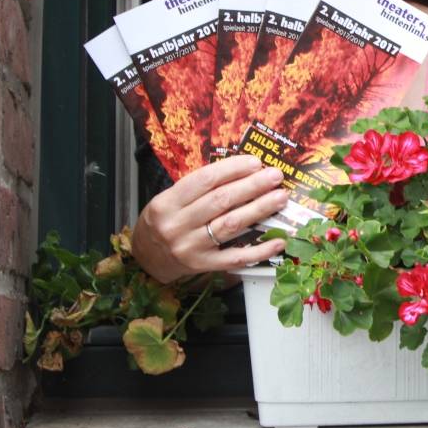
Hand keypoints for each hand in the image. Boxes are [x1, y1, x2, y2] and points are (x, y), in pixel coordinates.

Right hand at [132, 155, 289, 283]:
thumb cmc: (167, 220)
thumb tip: (243, 170)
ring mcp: (191, 247)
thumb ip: (200, 187)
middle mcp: (177, 225)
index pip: (205, 180)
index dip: (233, 169)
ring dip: (259, 210)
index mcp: (168, 203)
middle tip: (275, 176)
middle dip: (252, 186)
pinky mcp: (204, 265)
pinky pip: (236, 258)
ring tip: (280, 198)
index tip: (256, 163)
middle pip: (221, 201)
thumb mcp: (171, 199)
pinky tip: (278, 241)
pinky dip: (260, 250)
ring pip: (231, 225)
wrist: (147, 258)